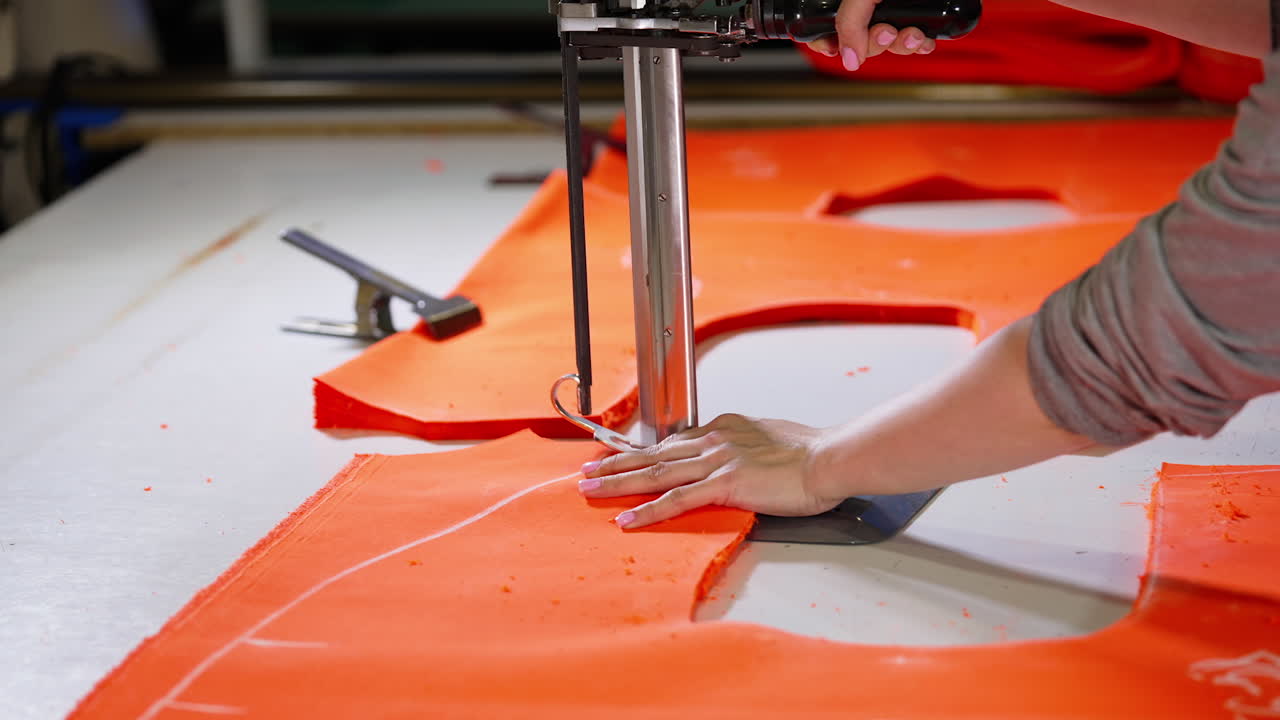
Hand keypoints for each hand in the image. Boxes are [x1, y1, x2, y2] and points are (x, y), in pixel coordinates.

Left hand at [577, 414, 843, 529]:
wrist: (829, 458)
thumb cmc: (810, 453)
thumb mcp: (768, 440)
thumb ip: (743, 449)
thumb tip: (737, 461)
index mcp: (725, 429)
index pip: (674, 442)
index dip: (643, 452)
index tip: (622, 457)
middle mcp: (714, 440)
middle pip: (654, 454)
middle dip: (616, 463)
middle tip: (587, 471)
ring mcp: (716, 460)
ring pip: (655, 472)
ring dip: (618, 482)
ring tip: (591, 490)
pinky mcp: (723, 483)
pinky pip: (676, 499)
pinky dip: (648, 510)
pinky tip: (627, 518)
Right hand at [806, 0, 936, 70]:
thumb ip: (850, 23)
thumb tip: (848, 59)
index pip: (832, 24)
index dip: (830, 40)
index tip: (837, 48)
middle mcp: (873, 2)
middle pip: (862, 39)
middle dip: (876, 42)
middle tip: (887, 31)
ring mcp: (899, 7)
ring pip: (890, 43)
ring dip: (901, 46)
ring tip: (913, 34)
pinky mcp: (924, 13)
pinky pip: (914, 41)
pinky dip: (919, 44)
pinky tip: (924, 39)